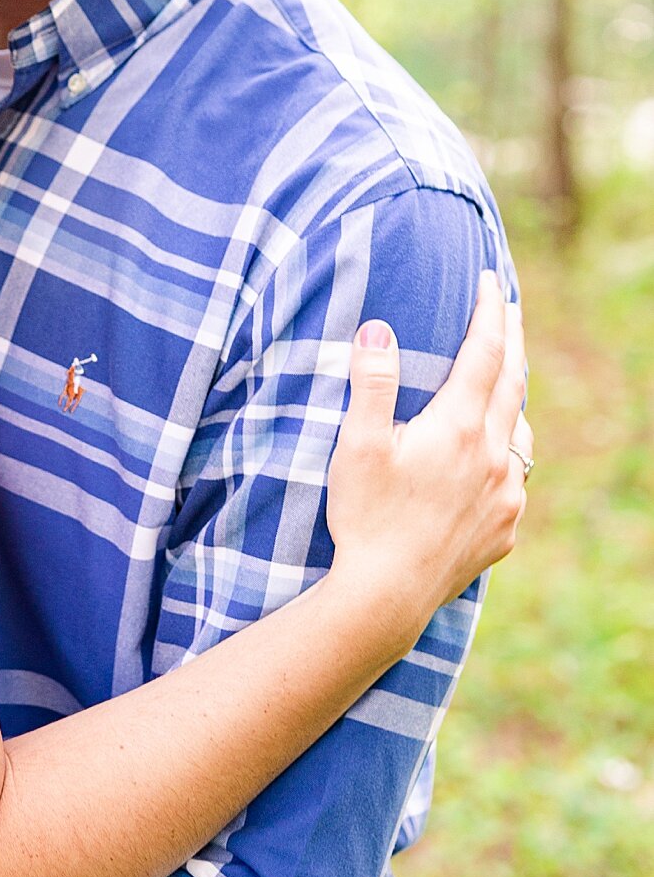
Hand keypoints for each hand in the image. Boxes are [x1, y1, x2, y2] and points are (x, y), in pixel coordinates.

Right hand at [326, 271, 529, 644]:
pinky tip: (493, 454)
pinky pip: (515, 476)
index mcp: (458, 428)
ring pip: (519, 430)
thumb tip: (378, 328)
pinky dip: (507, 450)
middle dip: (510, 339)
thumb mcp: (357, 445)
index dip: (489, 311)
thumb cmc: (365, 517)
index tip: (491, 280)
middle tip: (508, 306)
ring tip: (502, 378)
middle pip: (512, 382)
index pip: (484, 352)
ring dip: (512, 396)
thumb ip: (372, 383)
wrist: (387, 596)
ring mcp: (505, 495)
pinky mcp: (505, 528)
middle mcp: (493, 456)